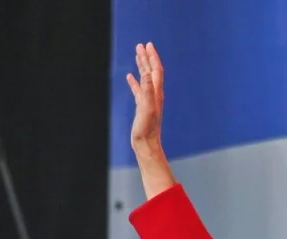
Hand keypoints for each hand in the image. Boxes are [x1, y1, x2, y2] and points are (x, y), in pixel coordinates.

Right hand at [126, 42, 163, 156]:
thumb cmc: (146, 129)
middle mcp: (154, 95)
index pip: (156, 70)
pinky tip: (130, 77)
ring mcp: (148, 100)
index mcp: (156, 93)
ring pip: (145, 79)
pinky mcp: (142, 107)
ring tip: (137, 55)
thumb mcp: (146, 108)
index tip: (147, 45)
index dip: (152, 57)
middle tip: (141, 45)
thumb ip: (147, 91)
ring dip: (141, 66)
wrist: (146, 144)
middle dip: (146, 58)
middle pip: (151, 71)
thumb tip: (147, 73)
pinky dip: (135, 81)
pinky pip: (138, 89)